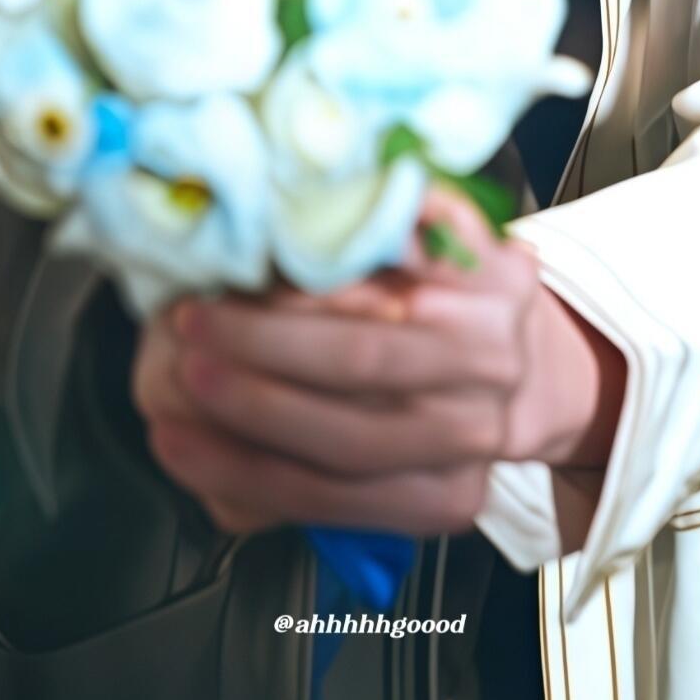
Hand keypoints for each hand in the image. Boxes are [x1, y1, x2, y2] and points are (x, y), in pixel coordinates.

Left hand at [133, 189, 625, 538]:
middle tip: (189, 325)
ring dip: (246, 421)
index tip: (239, 261)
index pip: (392, 276)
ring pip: (345, 447)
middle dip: (262, 348)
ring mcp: (473, 445)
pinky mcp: (444, 503)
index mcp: (495, 282)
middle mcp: (491, 366)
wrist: (524, 380)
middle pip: (364, 363)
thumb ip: (387, 214)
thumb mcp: (440, 231)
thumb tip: (302, 195)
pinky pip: (336, 503)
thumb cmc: (456, 293)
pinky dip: (252, 479)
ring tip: (175, 393)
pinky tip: (189, 452)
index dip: (311, 277)